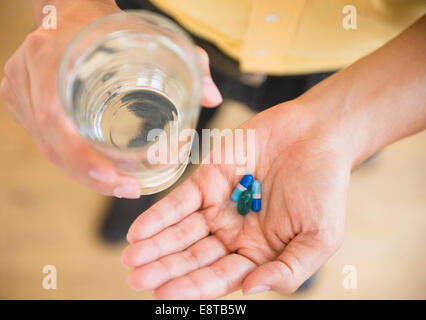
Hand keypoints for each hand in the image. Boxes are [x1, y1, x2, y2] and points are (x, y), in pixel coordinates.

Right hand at [0, 0, 221, 197]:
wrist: (69, 8)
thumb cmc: (107, 22)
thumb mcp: (147, 34)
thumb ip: (188, 60)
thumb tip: (213, 98)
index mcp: (50, 56)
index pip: (56, 124)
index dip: (85, 164)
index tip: (123, 183)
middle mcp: (25, 76)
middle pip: (52, 146)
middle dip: (91, 176)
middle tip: (128, 189)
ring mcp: (17, 89)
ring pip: (47, 147)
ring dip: (81, 172)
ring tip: (117, 184)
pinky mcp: (18, 99)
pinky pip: (43, 139)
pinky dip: (69, 158)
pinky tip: (94, 168)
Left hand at [122, 101, 349, 298]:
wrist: (318, 135)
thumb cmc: (326, 188)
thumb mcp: (320, 237)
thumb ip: (290, 270)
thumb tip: (251, 289)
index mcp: (256, 253)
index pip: (220, 276)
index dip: (193, 286)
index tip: (164, 295)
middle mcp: (232, 234)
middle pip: (193, 257)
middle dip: (165, 268)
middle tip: (136, 279)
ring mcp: (218, 206)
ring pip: (181, 231)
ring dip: (156, 245)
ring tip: (131, 258)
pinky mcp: (208, 178)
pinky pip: (180, 200)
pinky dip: (159, 214)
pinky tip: (139, 230)